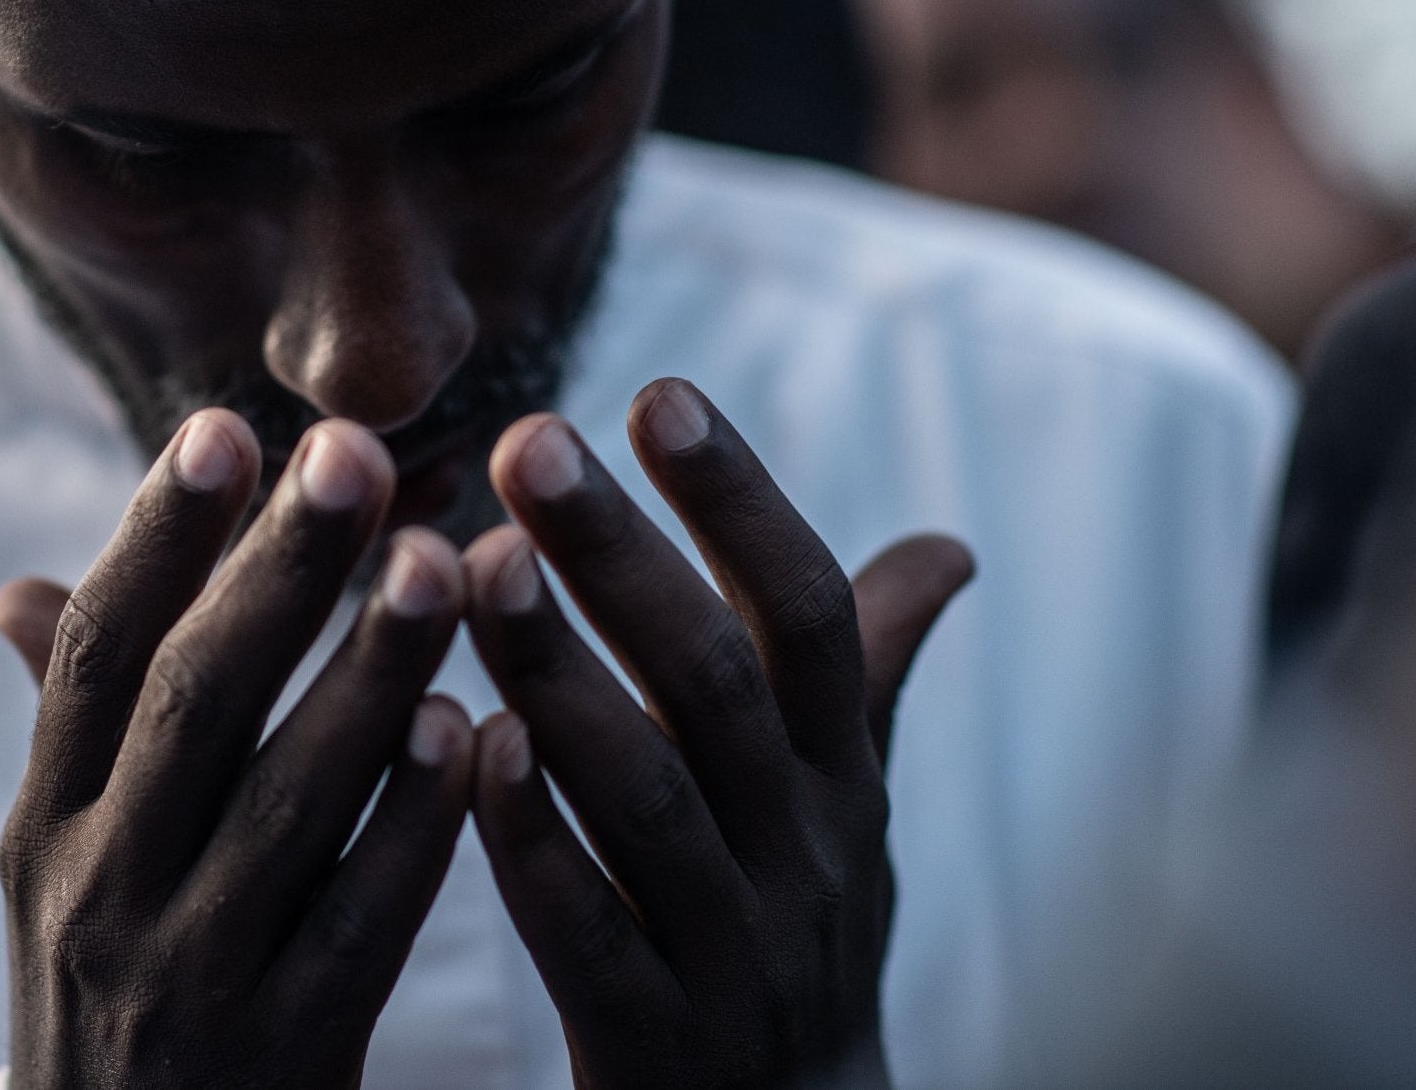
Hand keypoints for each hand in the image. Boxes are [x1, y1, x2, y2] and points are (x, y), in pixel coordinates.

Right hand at [0, 410, 474, 1089]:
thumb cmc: (116, 996)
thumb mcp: (63, 875)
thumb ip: (75, 735)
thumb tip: (16, 588)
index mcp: (47, 828)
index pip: (95, 656)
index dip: (156, 537)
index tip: (225, 426)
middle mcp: (99, 893)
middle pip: (192, 703)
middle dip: (275, 571)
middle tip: (353, 451)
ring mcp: (188, 980)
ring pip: (286, 803)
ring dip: (367, 674)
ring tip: (445, 564)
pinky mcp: (284, 1059)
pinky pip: (360, 924)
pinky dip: (413, 827)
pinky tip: (470, 736)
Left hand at [462, 378, 972, 1089]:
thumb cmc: (795, 924)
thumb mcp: (847, 801)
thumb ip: (869, 671)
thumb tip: (952, 548)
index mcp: (840, 777)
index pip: (811, 617)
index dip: (742, 504)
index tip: (657, 390)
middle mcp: (802, 854)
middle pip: (718, 686)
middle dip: (624, 557)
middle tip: (524, 440)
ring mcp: (732, 955)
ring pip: (648, 802)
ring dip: (561, 676)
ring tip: (474, 567)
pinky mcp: (654, 1044)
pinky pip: (589, 938)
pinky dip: (532, 842)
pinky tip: (462, 748)